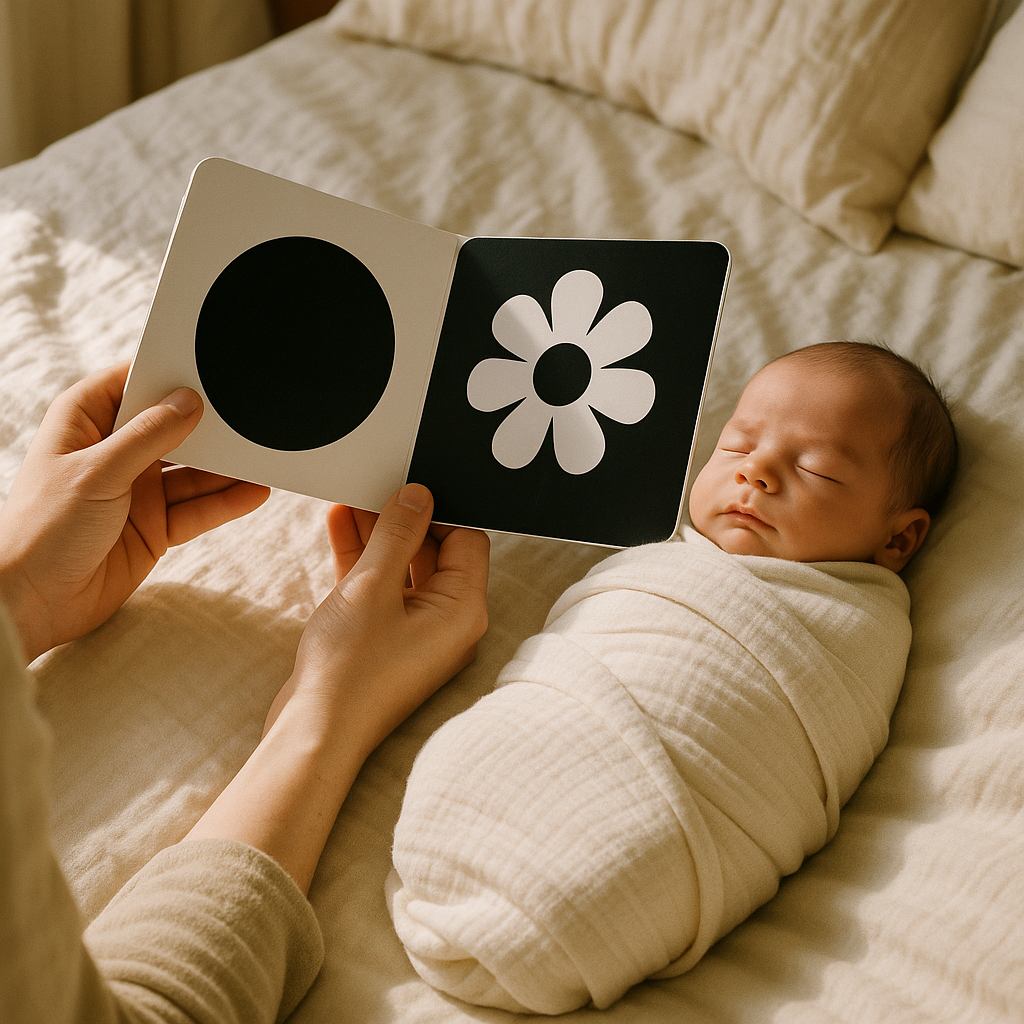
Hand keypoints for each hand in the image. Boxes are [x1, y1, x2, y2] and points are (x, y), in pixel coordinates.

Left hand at [0, 361, 269, 661]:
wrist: (31, 601)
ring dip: (225, 468)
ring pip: (192, 472)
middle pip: (172, 429)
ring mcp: (136, 491)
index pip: (132, 384)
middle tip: (248, 414)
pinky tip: (254, 492)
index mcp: (85, 423)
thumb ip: (148, 436)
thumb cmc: (41, 529)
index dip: (168, 375)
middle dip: (208, 425)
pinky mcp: (154, 527)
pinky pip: (197, 509)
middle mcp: (113, 453)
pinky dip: (225, 502)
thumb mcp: (97, 471)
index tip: (209, 368)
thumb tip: (188, 402)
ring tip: (262, 456)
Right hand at [188, 484, 488, 893]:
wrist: (313, 733)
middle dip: (403, 518)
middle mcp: (448, 621)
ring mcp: (416, 630)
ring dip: (378, 534)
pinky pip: (381, 588)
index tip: (409, 482)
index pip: (466, 540)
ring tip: (351, 495)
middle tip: (376, 482)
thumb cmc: (350, 669)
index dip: (439, 509)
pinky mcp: (385, 637)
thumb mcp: (372, 586)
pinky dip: (363, 560)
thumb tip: (419, 493)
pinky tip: (338, 524)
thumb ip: (397, 533)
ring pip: (403, 567)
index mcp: (463, 610)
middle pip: (435, 551)